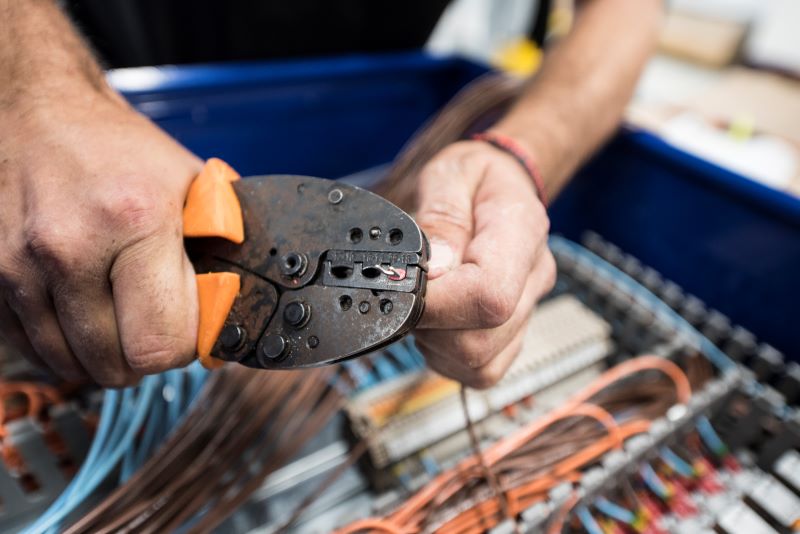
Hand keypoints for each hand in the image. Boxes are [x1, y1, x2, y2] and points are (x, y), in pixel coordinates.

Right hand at [0, 89, 200, 386]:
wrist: (37, 113)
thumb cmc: (120, 150)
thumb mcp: (192, 184)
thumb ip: (222, 246)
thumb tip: (233, 309)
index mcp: (134, 220)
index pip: (161, 343)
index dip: (183, 346)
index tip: (188, 329)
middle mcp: (69, 247)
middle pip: (114, 364)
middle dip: (143, 355)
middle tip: (153, 324)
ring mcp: (18, 264)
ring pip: (69, 365)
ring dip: (101, 354)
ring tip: (118, 316)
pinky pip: (30, 348)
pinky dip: (61, 344)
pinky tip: (81, 313)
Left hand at [414, 139, 555, 387]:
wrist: (500, 184)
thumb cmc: (474, 177)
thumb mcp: (450, 174)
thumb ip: (442, 218)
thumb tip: (434, 271)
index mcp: (522, 231)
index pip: (490, 295)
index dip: (438, 304)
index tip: (406, 288)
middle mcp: (533, 277)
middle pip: (481, 340)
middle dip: (429, 326)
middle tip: (409, 290)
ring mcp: (528, 310)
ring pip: (480, 363)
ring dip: (436, 343)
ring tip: (424, 302)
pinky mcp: (513, 334)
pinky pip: (481, 370)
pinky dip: (448, 357)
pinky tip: (437, 323)